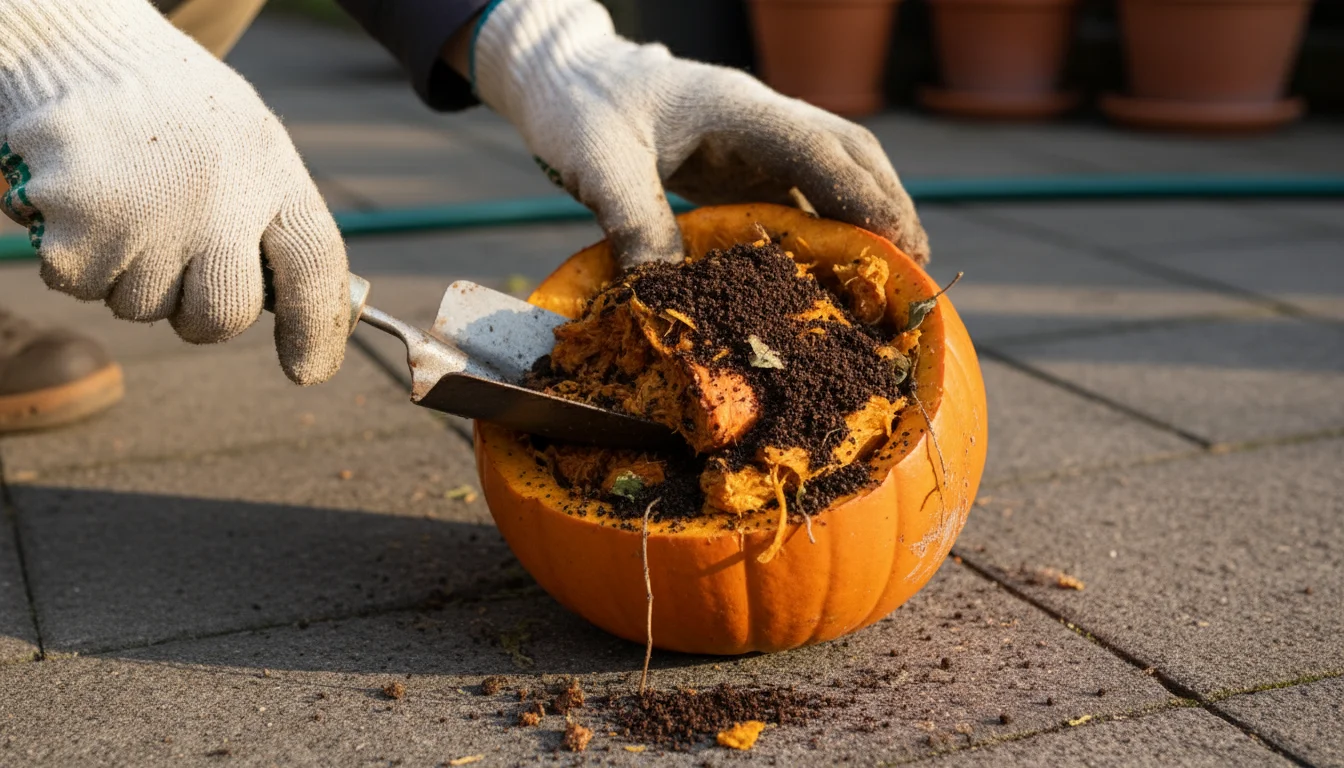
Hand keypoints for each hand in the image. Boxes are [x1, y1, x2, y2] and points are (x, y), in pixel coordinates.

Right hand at [0, 0, 348, 384]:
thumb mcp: (245, 140)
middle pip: (225, 315)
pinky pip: (83, 286)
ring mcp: (154, 217)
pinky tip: (79, 200)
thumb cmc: (166, 102)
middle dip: (198, 313)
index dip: (318, 329)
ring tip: (121, 201)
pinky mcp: (84, 229)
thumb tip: (292, 307)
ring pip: (144, 307)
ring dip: (127, 274)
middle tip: (175, 268)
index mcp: (272, 169)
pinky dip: (74, 256)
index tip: (308, 371)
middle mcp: (223, 198)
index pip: (315, 267)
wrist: (73, 43)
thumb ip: (270, 215)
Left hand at [464, 0, 929, 267]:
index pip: (819, 151)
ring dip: (866, 219)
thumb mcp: (600, 165)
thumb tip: (667, 297)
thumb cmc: (582, 110)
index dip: (864, 199)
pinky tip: (829, 276)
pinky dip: (826, 230)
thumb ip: (633, 223)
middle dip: (889, 207)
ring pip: (834, 174)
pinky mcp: (744, 164)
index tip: (900, 246)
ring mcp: (758, 140)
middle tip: (914, 268)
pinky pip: (801, 195)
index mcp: (739, 108)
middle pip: (851, 154)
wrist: (568, 81)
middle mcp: (763, 119)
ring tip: (888, 280)